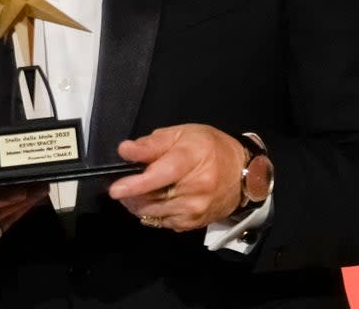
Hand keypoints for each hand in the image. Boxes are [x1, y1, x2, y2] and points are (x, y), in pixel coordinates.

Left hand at [108, 124, 246, 231]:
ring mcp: (194, 210)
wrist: (243, 174)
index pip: (160, 176)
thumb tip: (125, 150)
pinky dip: (151, 213)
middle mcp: (195, 190)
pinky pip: (162, 222)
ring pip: (153, 213)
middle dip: (130, 194)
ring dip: (137, 204)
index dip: (136, 183)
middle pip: (152, 198)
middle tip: (121, 185)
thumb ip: (152, 144)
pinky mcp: (193, 224)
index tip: (115, 188)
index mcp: (191, 161)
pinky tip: (152, 200)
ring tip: (133, 192)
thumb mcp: (182, 134)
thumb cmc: (209, 148)